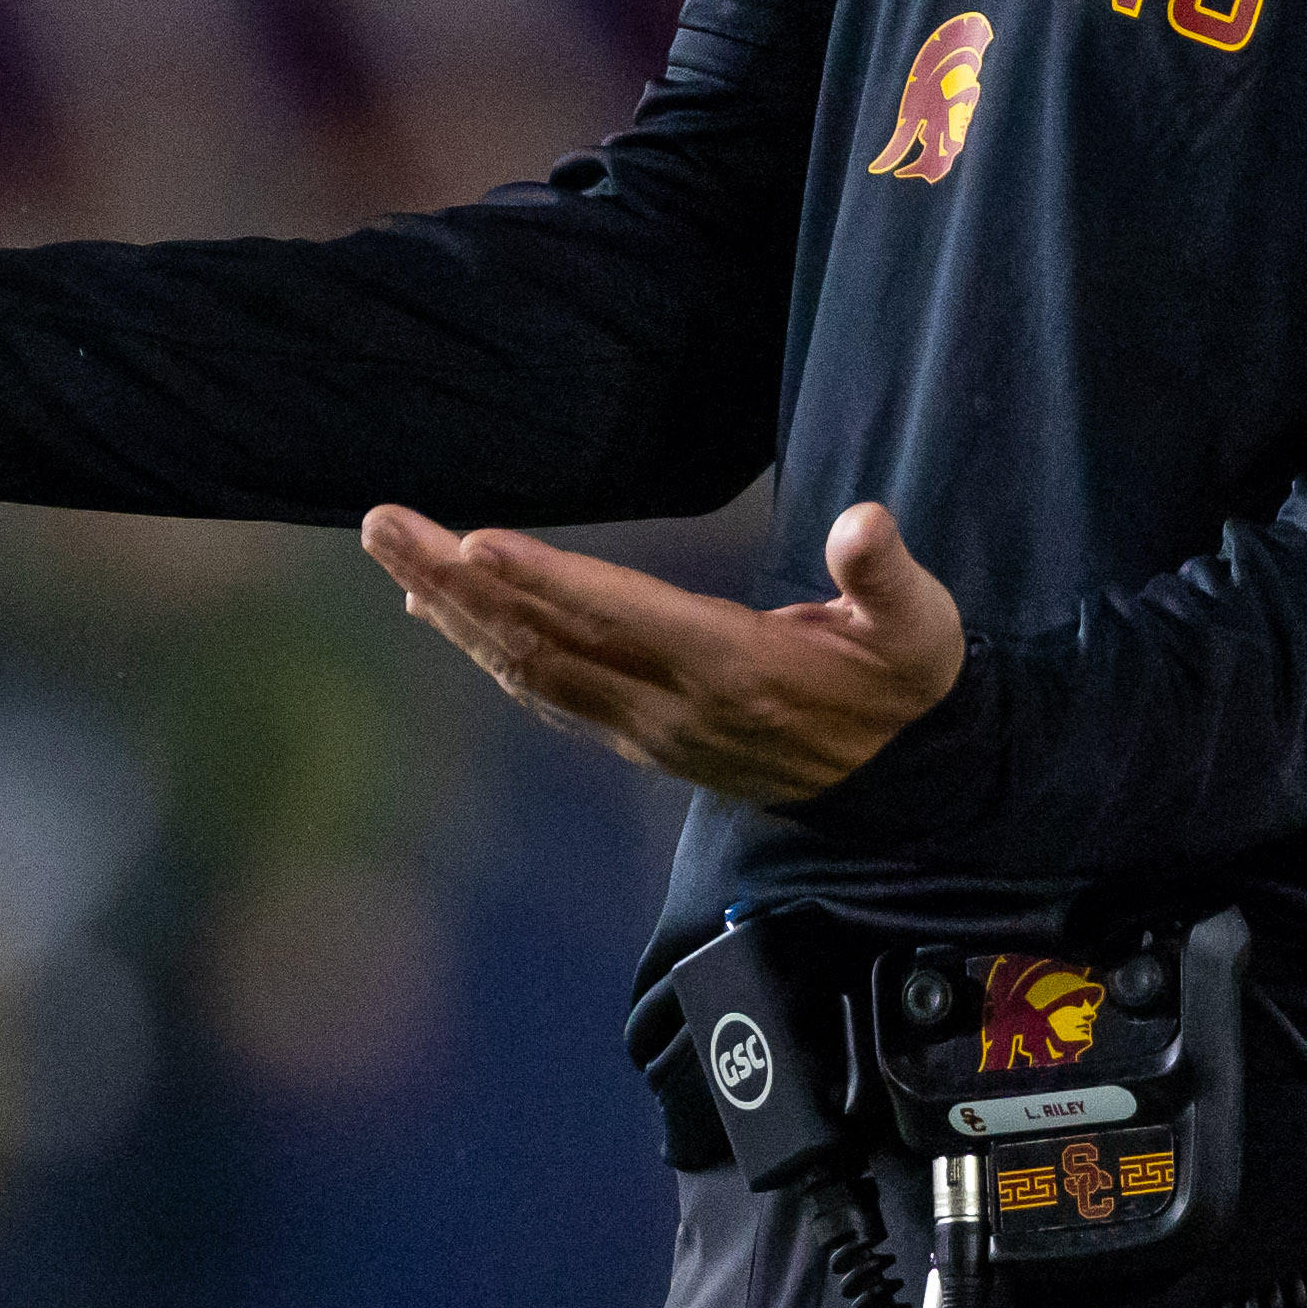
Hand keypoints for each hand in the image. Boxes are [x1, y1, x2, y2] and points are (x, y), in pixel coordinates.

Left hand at [361, 501, 962, 806]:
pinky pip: (543, 690)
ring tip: (392, 551)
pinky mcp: (638, 737)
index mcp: (735, 668)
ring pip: (530, 668)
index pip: (622, 618)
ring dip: (453, 611)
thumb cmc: (905, 684)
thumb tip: (865, 523)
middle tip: (384, 522)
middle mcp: (674, 705)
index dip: (546, 581)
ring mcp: (647, 728)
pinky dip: (484, 648)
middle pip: (546, 640)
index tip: (473, 543)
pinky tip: (444, 610)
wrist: (897, 785)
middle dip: (457, 581)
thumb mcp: (921, 629)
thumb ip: (888, 577)